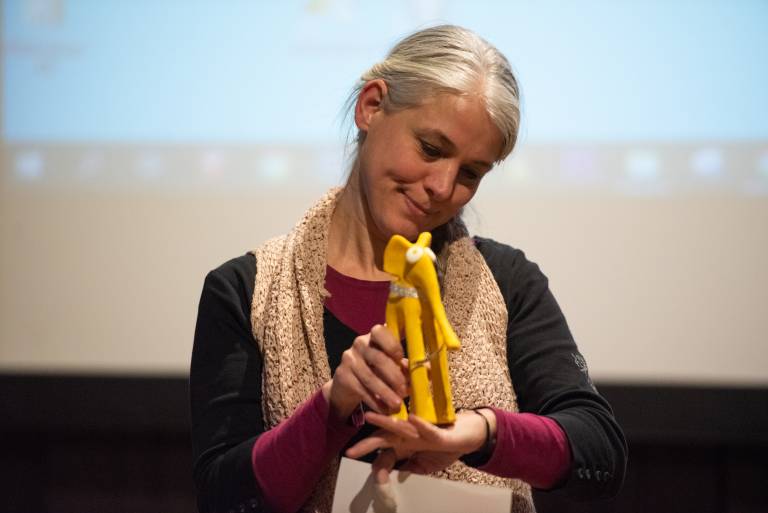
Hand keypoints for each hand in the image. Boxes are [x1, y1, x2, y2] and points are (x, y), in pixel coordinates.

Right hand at [323, 324, 407, 419]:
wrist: (348, 383)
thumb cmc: (377, 370)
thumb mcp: (391, 364)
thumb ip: (406, 366)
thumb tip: (427, 369)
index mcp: (374, 336)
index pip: (380, 331)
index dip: (392, 344)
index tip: (401, 358)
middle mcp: (360, 344)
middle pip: (377, 358)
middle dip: (394, 376)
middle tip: (405, 391)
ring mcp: (349, 360)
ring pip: (369, 377)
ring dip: (385, 392)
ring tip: (397, 404)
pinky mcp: (343, 376)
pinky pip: (361, 390)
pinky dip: (375, 402)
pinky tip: (385, 410)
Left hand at [346, 408, 494, 474]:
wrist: (472, 433)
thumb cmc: (448, 446)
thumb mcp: (428, 465)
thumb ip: (412, 468)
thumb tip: (398, 474)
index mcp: (405, 445)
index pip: (384, 454)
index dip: (377, 466)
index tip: (375, 480)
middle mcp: (409, 435)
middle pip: (384, 438)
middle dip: (367, 444)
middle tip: (350, 451)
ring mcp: (422, 430)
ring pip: (400, 426)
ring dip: (384, 422)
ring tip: (370, 417)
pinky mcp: (438, 430)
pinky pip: (428, 427)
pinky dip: (420, 424)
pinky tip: (411, 418)